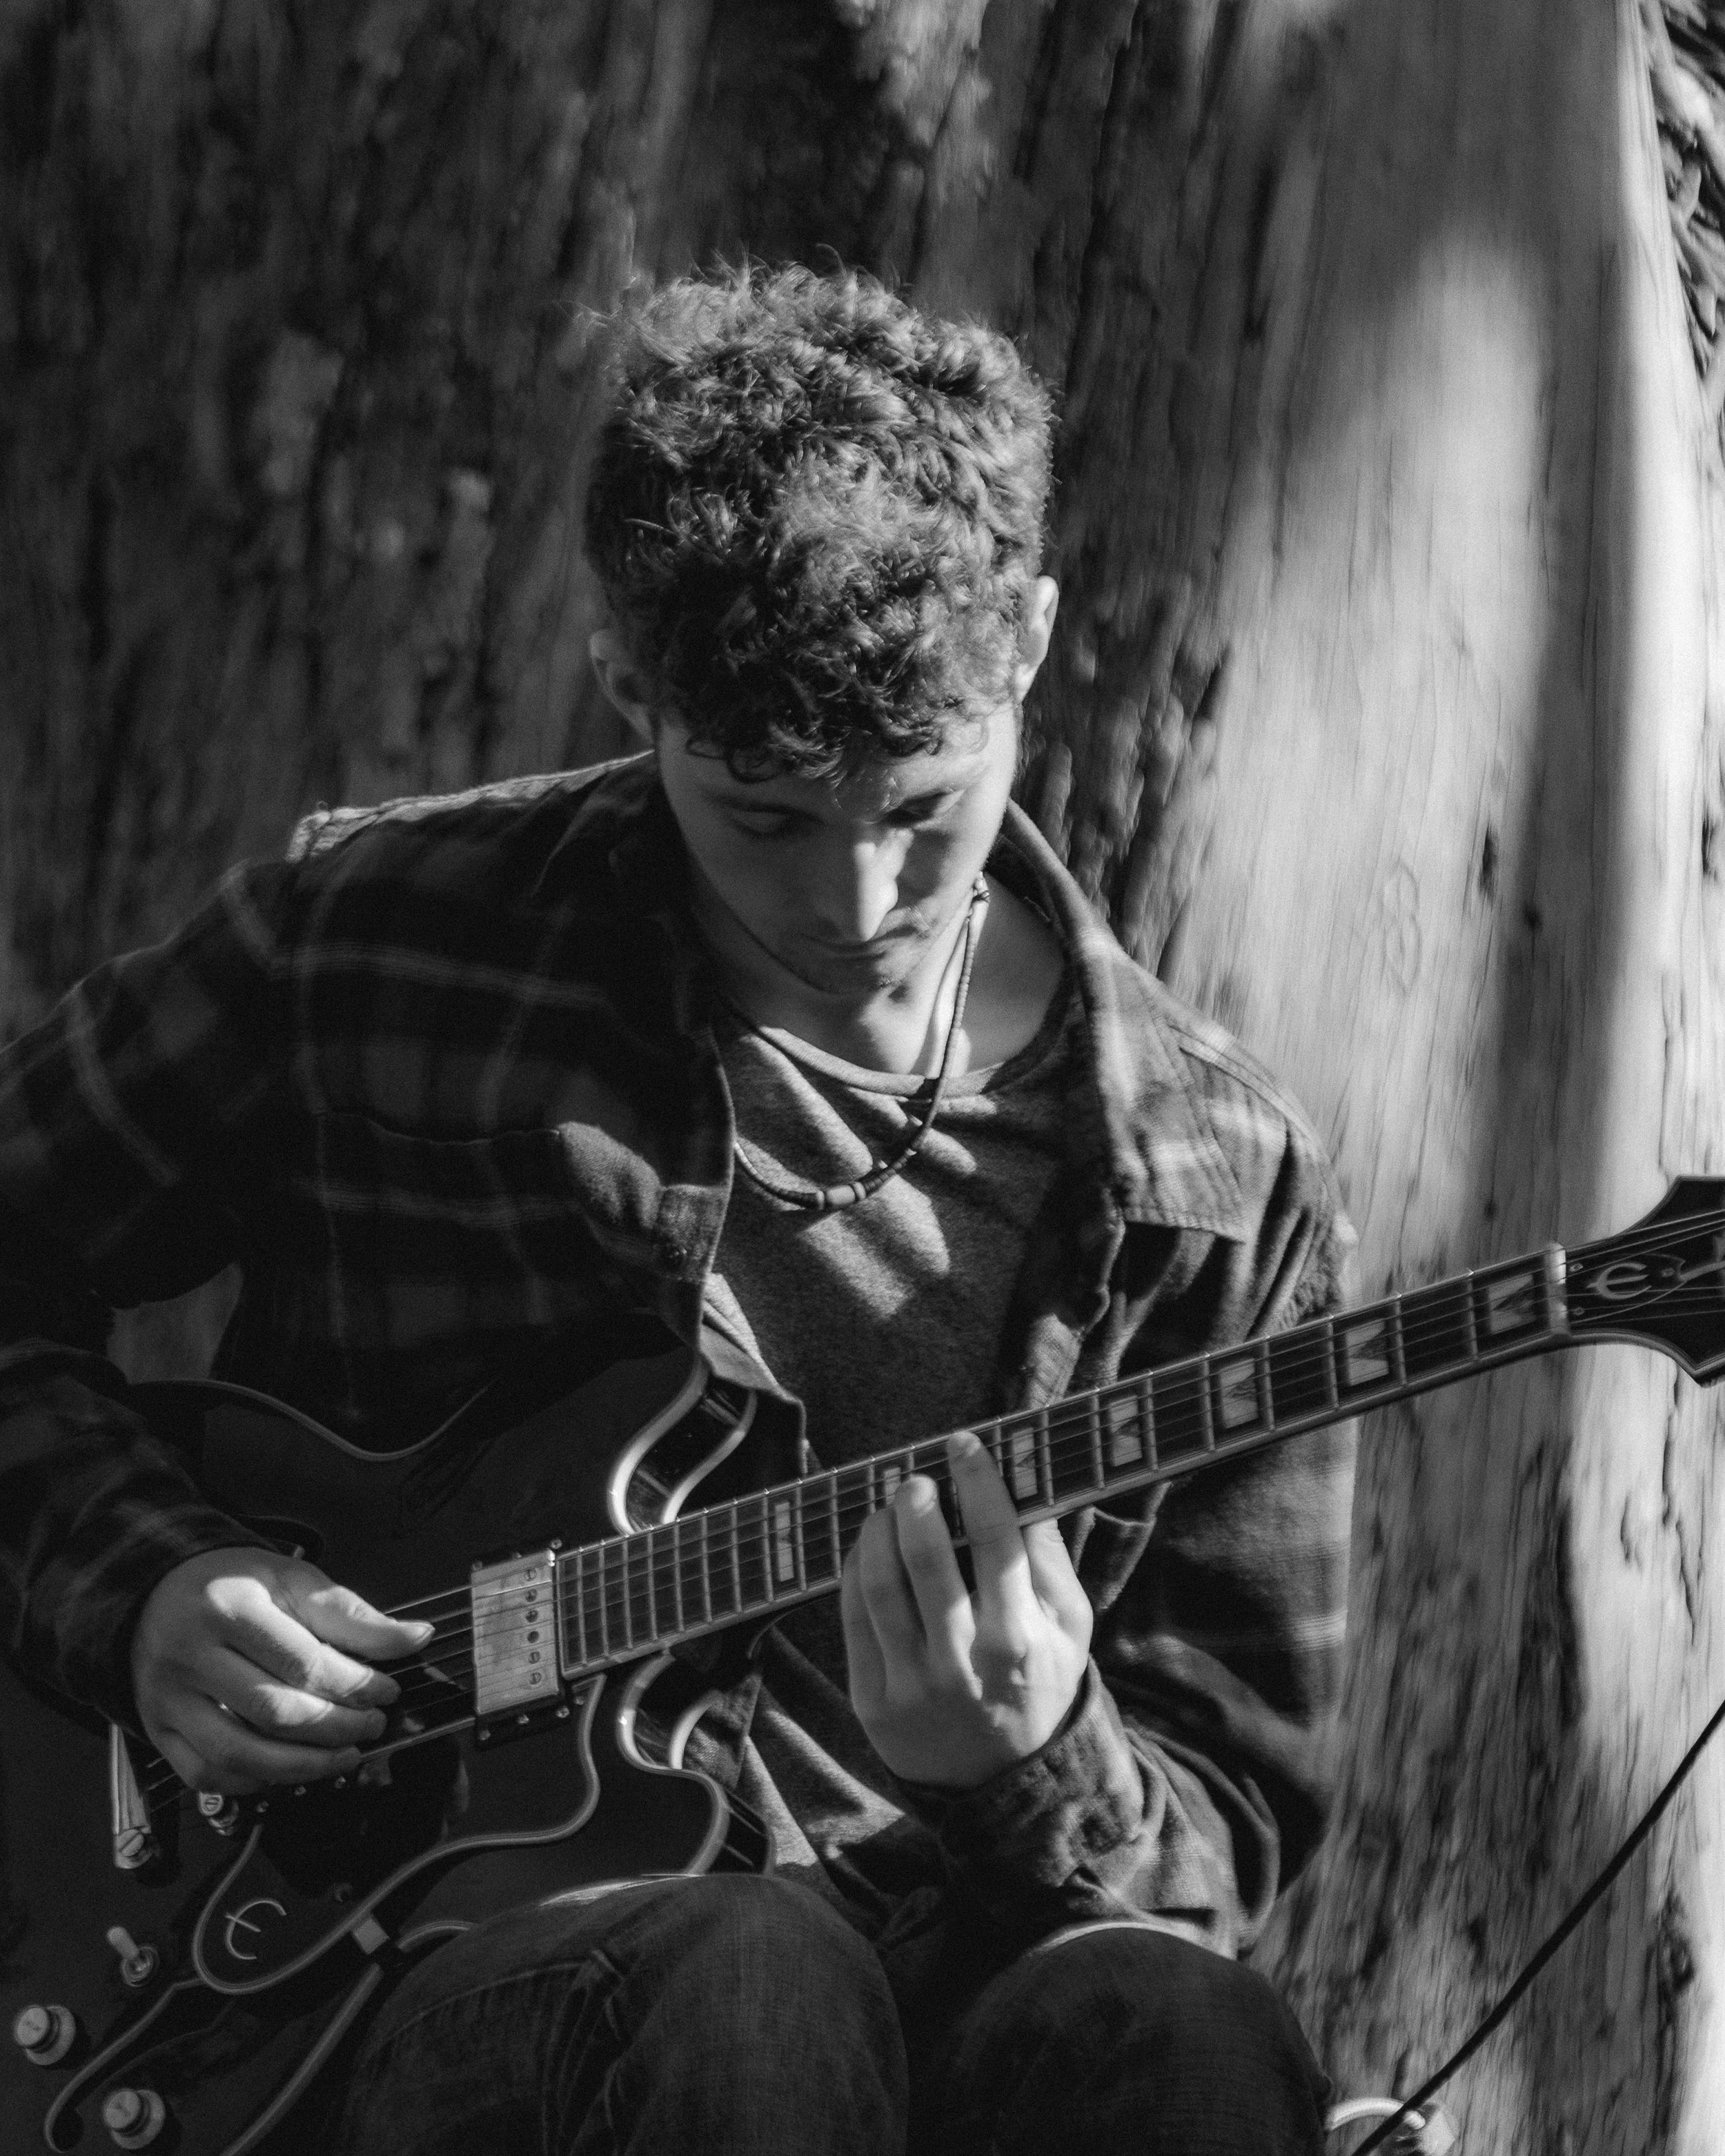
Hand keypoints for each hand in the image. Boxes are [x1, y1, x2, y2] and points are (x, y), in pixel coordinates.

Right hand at [130, 1547, 434, 1793]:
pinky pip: (204, 1774)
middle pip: (273, 1712)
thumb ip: (353, 1615)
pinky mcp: (157, 1729)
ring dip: (302, 1767)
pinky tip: (290, 1770)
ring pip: (238, 1754)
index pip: (302, 1662)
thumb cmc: (233, 1585)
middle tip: (372, 1726)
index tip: (388, 1691)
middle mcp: (190, 1656)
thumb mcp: (293, 1580)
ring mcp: (167, 1699)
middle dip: (336, 1728)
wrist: (155, 1593)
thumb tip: (416, 1637)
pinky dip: (253, 1782)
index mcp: (227, 1608)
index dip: (354, 1685)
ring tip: (344, 1756)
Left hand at [841, 1429, 1092, 1788]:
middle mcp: (963, 1664)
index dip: (979, 1484)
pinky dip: (855, 1570)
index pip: (997, 1543)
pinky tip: (868, 1546)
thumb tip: (1027, 1487)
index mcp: (1020, 1642)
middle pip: (926, 1561)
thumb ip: (1050, 1560)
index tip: (965, 1446)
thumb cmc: (1039, 1685)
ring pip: (879, 1585)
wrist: (1002, 1783)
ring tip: (888, 1506)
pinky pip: (853, 1618)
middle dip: (916, 1504)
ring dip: (878, 1531)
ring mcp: (912, 1685)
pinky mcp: (872, 1700)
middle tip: (914, 1478)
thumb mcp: (1069, 1629)